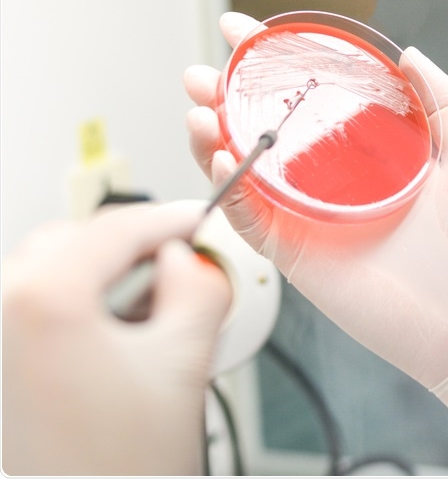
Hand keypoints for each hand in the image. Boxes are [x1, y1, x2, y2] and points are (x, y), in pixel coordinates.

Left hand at [1, 201, 231, 474]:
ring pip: (51, 276)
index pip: (116, 227)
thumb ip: (200, 287)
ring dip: (105, 279)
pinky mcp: (0, 372)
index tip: (201, 221)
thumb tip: (191, 260)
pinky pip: (33, 313)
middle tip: (183, 266)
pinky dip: (78, 310)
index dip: (171, 219)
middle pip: (74, 243)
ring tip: (155, 315)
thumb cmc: (115, 468)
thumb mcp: (183, 364)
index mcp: (40, 300)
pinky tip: (119, 341)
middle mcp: (0, 314)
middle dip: (133, 249)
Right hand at [184, 13, 447, 470]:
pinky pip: (254, 221)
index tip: (245, 30)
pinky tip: (221, 158)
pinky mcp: (303, 256)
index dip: (279, 61)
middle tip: (205, 71)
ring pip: (250, 170)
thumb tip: (410, 53)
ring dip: (215, 136)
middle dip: (229, 94)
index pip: (316, 95)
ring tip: (200, 106)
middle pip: (269, 127)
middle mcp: (338, 179)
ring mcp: (316, 217)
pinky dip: (230, 190)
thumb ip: (445, 102)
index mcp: (373, 150)